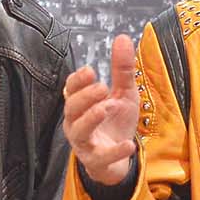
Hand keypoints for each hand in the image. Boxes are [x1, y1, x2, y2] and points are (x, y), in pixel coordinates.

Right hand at [62, 34, 138, 186]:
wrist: (120, 158)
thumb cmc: (116, 123)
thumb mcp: (123, 93)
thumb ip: (122, 69)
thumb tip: (122, 37)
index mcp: (80, 104)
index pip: (70, 89)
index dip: (77, 81)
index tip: (90, 71)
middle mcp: (76, 123)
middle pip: (71, 108)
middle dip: (85, 97)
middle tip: (102, 88)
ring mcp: (84, 143)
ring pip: (79, 131)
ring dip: (91, 119)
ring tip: (107, 108)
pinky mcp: (96, 161)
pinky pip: (101, 157)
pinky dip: (114, 151)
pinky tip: (128, 145)